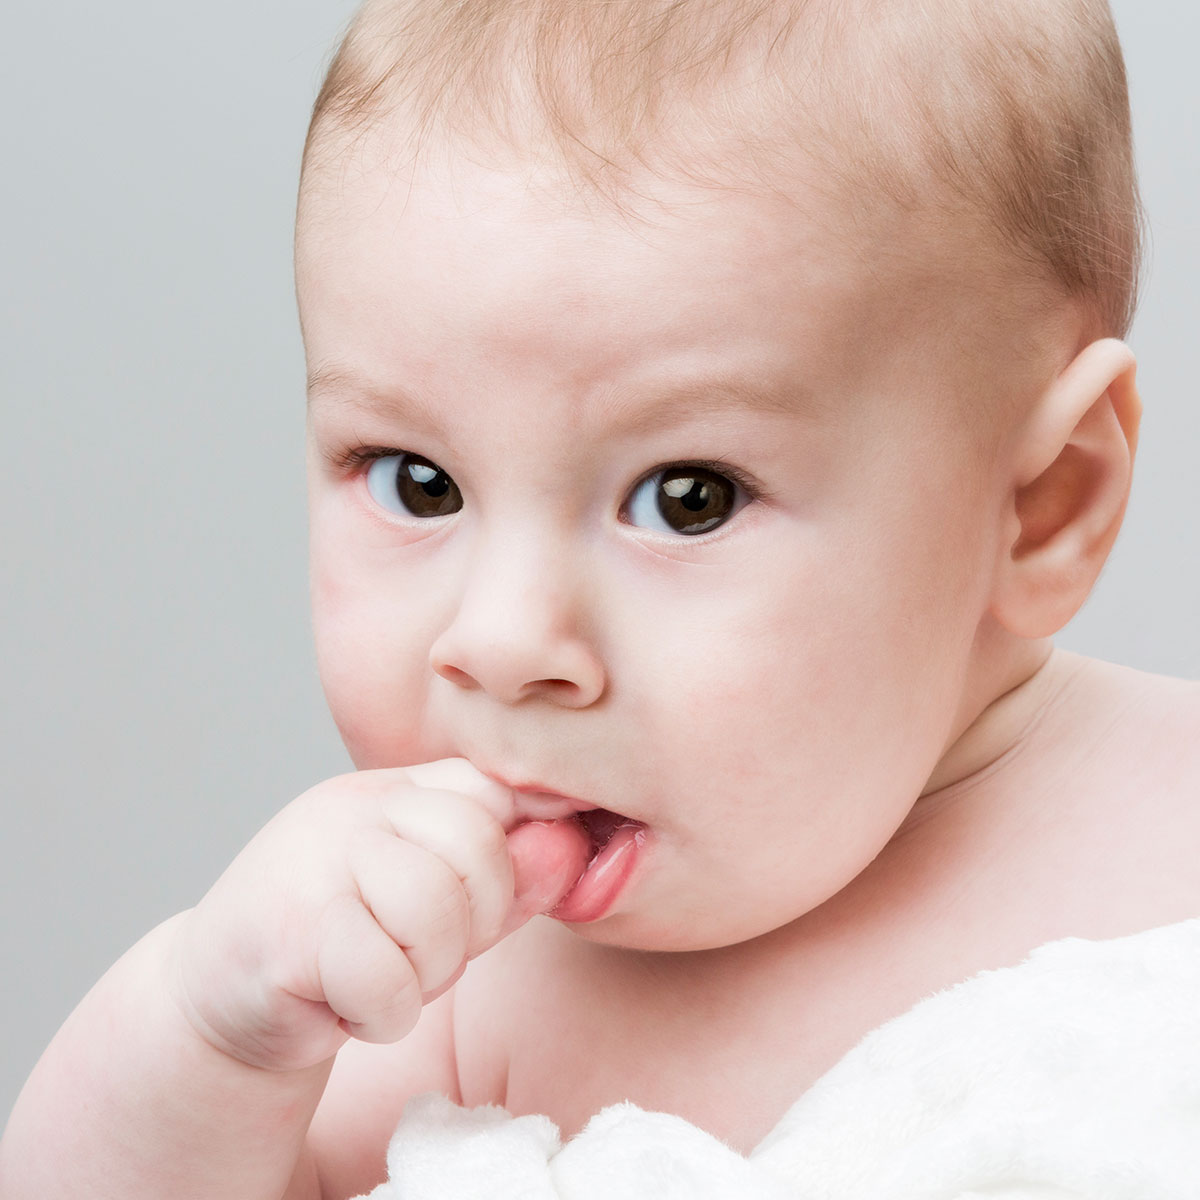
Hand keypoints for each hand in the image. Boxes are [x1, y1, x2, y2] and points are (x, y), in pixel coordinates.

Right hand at [165, 760, 589, 1071]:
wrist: (222, 996)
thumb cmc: (347, 941)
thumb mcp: (436, 901)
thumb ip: (507, 875)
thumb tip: (572, 843)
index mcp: (393, 790)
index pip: (493, 791)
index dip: (510, 852)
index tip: (486, 897)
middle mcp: (354, 808)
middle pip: (478, 849)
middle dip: (471, 923)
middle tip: (418, 950)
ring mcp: (317, 862)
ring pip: (437, 914)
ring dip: (425, 972)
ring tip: (381, 972)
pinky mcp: (291, 932)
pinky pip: (390, 982)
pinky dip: (382, 1014)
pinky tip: (343, 1001)